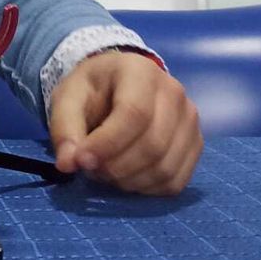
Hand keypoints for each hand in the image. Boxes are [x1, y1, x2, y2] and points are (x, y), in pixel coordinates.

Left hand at [47, 50, 201, 195]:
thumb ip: (65, 129)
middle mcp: (174, 92)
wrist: (117, 86)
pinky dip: (147, 189)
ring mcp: (190, 119)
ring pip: (165, 167)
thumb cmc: (92, 91)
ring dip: (129, 181)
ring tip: (106, 171)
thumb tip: (68, 163)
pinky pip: (175, 180)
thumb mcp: (67, 99)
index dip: (107, 144)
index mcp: (140, 71)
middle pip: (153, 145)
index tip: (82, 162)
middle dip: (116, 167)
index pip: (134, 114)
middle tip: (91, 168)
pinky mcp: (195, 144)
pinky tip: (127, 177)